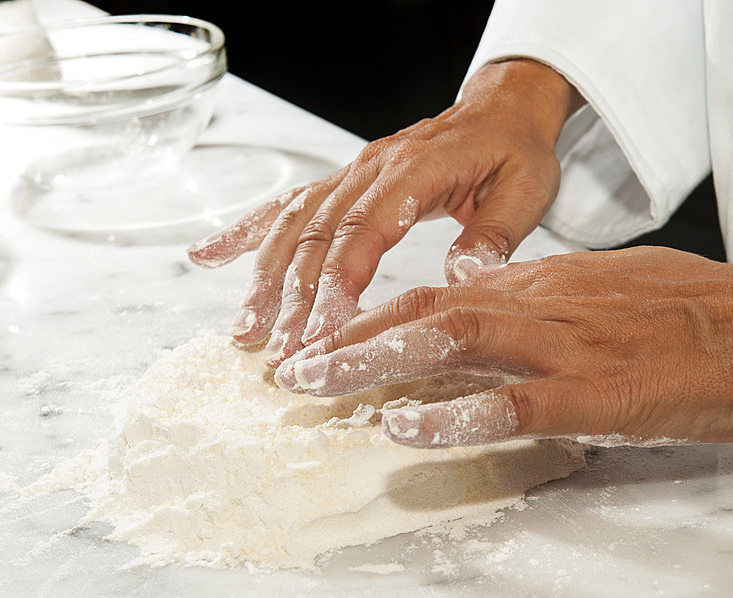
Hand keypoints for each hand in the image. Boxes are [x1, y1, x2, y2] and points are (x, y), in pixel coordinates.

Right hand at [185, 59, 581, 364]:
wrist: (500, 109)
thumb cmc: (514, 152)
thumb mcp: (525, 191)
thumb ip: (495, 234)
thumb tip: (464, 276)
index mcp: (416, 170)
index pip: (366, 231)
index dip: (337, 284)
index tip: (320, 335)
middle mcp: (372, 168)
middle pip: (319, 235)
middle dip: (292, 298)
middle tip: (278, 353)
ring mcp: (351, 172)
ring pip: (294, 225)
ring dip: (263, 278)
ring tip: (244, 329)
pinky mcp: (342, 180)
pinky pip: (287, 205)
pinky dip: (245, 231)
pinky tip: (207, 256)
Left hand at [274, 247, 732, 446]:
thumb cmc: (698, 312)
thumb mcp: (607, 287)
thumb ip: (540, 295)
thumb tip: (482, 296)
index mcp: (544, 284)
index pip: (438, 292)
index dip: (373, 315)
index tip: (325, 339)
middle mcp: (541, 304)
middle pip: (425, 308)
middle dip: (350, 337)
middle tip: (292, 365)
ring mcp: (567, 345)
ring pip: (453, 339)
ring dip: (376, 362)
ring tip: (317, 384)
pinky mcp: (601, 391)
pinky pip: (513, 402)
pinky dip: (454, 413)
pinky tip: (407, 427)